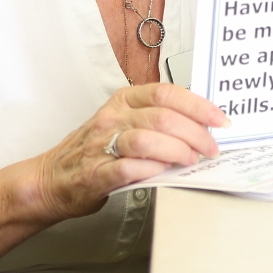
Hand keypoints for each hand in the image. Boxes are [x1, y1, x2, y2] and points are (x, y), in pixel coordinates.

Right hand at [28, 83, 226, 220]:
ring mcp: (102, 144)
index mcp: (123, 100)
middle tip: (210, 149)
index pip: (167, 93)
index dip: (198, 106)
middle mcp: (112, 117)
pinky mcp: (95, 173)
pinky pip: (128, 168)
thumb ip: (155, 120)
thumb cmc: (93, 151)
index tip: (220, 121)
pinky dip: (151, 170)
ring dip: (177, 151)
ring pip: (147, 139)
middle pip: (162, 117)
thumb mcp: (123, 122)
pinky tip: (164, 173)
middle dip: (195, 134)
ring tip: (191, 161)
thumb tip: (200, 127)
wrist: (52, 178)